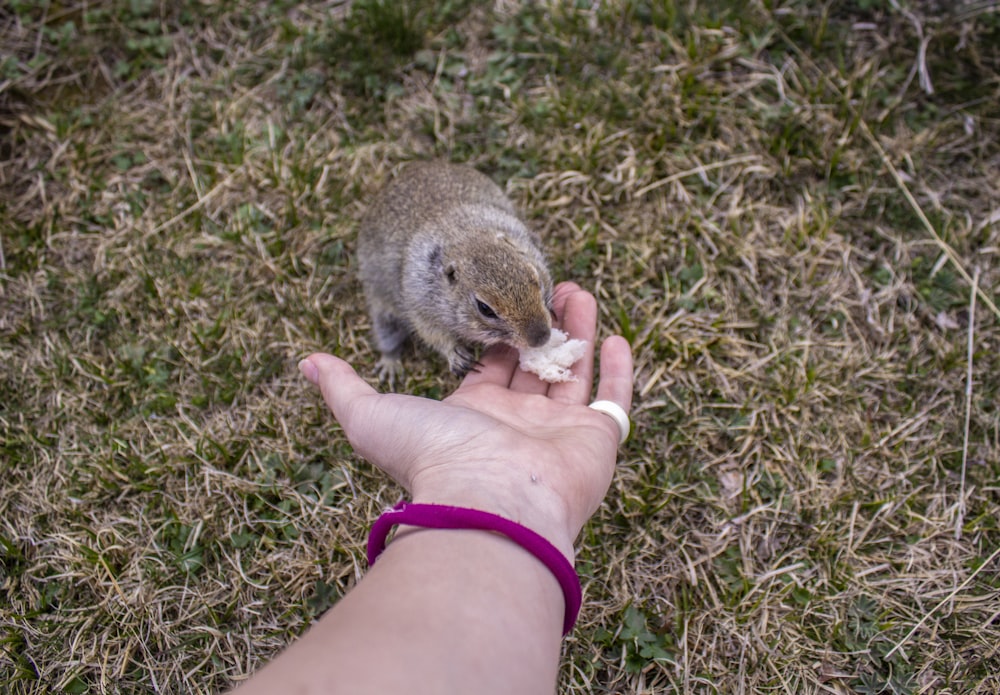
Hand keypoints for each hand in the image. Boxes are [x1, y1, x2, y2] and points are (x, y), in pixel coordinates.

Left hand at [298, 282, 632, 558]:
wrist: (489, 500)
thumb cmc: (431, 458)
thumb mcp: (370, 414)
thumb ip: (343, 386)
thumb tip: (304, 362)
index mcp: (473, 415)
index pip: (489, 366)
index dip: (497, 333)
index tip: (503, 298)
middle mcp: (517, 423)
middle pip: (532, 364)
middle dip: (538, 323)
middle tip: (546, 284)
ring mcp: (558, 432)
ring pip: (571, 372)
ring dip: (576, 331)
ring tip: (576, 290)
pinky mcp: (596, 440)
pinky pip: (613, 400)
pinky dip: (619, 371)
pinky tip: (618, 337)